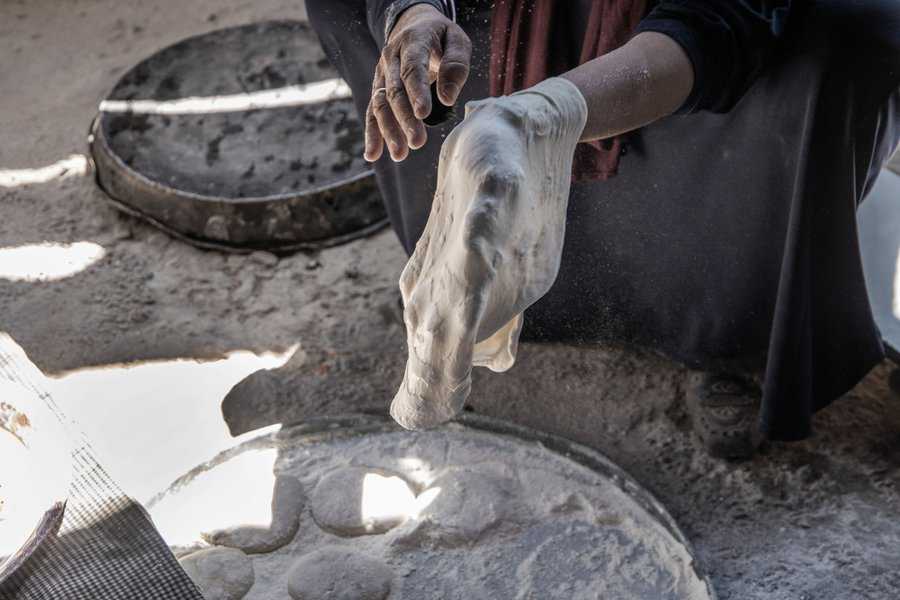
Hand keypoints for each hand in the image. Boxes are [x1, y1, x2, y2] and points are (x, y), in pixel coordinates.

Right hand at [364, 4, 471, 161]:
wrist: (412, 24)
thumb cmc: (440, 37)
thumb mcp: (456, 39)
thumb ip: (455, 65)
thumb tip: (447, 98)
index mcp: (412, 41)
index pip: (412, 68)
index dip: (417, 91)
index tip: (424, 114)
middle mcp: (391, 57)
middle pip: (395, 91)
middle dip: (405, 119)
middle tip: (417, 142)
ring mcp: (381, 74)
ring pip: (380, 104)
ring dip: (388, 131)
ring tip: (400, 154)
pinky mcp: (378, 87)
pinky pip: (372, 112)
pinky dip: (372, 133)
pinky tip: (373, 154)